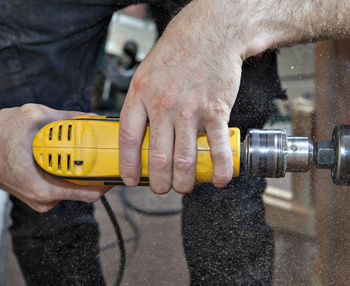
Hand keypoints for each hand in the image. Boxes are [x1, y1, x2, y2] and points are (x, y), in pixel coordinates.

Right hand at [0, 104, 110, 211]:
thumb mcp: (34, 117)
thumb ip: (67, 118)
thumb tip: (91, 117)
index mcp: (43, 189)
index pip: (89, 194)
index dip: (108, 181)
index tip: (117, 168)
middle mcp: (42, 199)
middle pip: (82, 190)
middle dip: (94, 171)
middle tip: (103, 153)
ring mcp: (38, 198)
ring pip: (71, 186)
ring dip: (79, 170)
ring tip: (83, 151)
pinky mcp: (36, 192)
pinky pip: (60, 184)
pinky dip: (66, 170)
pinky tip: (66, 156)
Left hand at [118, 1, 245, 193]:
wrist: (211, 32)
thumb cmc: (179, 51)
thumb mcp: (147, 72)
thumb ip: (142, 102)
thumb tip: (142, 132)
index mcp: (141, 95)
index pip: (128, 138)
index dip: (128, 165)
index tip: (130, 179)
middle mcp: (163, 105)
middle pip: (158, 158)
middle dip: (160, 182)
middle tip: (163, 188)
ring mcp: (190, 110)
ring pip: (184, 160)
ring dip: (185, 181)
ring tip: (185, 186)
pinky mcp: (215, 111)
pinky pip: (218, 148)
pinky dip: (220, 169)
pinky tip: (220, 179)